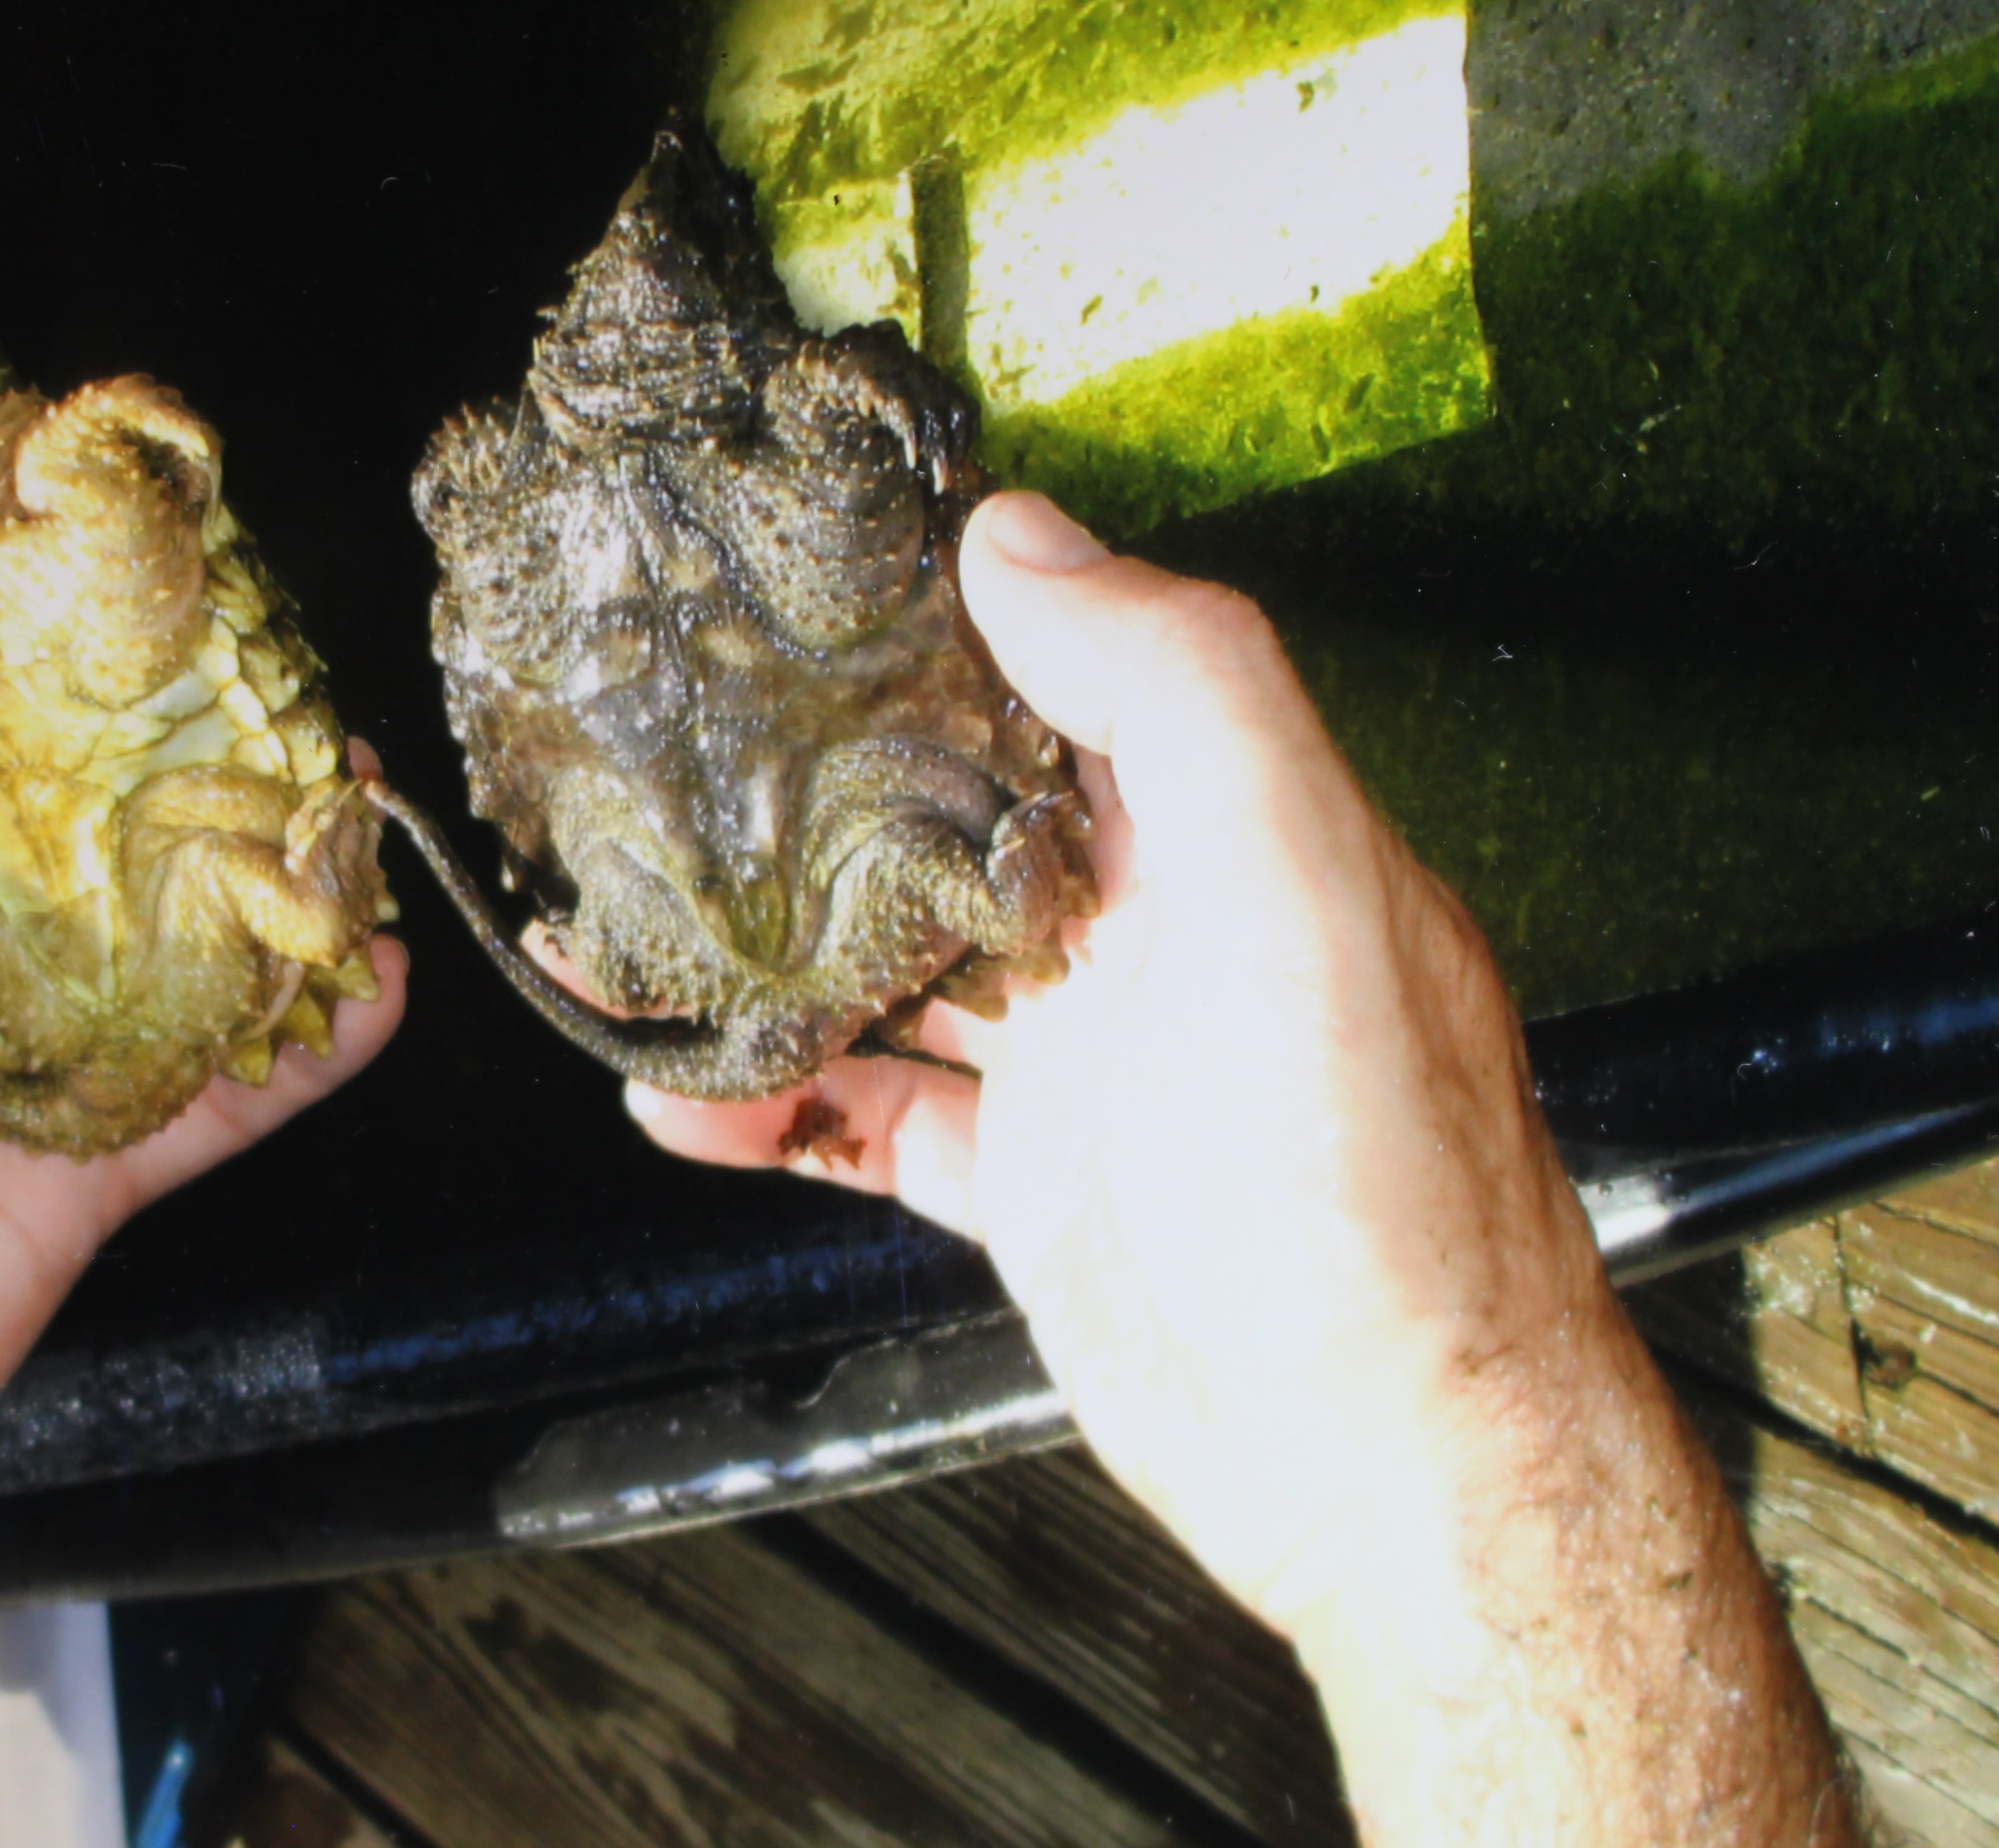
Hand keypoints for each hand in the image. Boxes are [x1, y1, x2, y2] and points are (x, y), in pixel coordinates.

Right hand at [622, 495, 1851, 1843]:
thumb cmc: (1365, 1175)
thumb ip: (1174, 687)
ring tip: (612, 941)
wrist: (1386, 1463)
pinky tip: (677, 1094)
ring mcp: (1085, 1061)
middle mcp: (1151, 925)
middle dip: (802, 794)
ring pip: (887, 970)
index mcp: (1221, 825)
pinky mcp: (1032, 1187)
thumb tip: (1019, 535)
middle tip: (650, 765)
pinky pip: (872, 1118)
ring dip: (758, 956)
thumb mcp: (1289, 880)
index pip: (1060, 673)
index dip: (928, 624)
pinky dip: (772, 1103)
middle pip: (945, 819)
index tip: (783, 586)